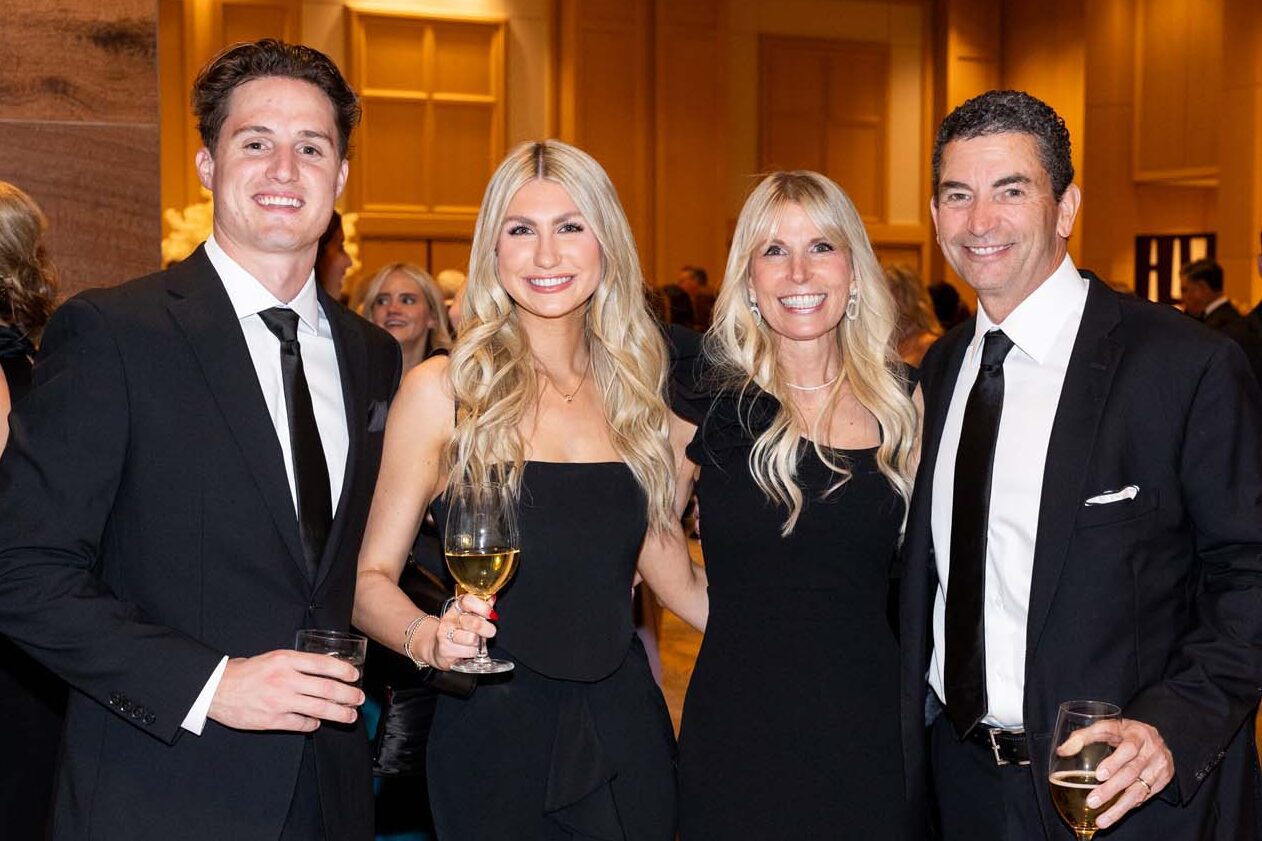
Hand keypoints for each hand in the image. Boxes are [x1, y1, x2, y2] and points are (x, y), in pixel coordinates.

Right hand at [207, 649, 363, 731]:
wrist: (216, 689)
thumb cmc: (246, 672)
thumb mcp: (272, 658)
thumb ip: (296, 663)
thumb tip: (324, 669)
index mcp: (285, 660)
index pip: (323, 664)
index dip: (343, 671)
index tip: (355, 675)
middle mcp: (285, 679)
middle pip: (326, 688)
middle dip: (348, 695)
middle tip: (359, 699)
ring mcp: (279, 701)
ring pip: (318, 709)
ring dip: (339, 713)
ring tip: (350, 716)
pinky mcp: (272, 720)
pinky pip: (301, 724)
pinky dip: (313, 724)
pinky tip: (318, 723)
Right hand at [430, 593, 497, 670]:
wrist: (437, 647)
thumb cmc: (457, 630)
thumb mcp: (468, 616)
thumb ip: (481, 608)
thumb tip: (492, 599)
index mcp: (456, 607)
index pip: (468, 601)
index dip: (482, 606)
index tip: (491, 614)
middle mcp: (449, 619)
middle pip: (475, 623)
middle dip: (487, 629)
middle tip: (490, 632)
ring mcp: (445, 635)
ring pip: (472, 639)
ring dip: (479, 643)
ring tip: (475, 642)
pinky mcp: (445, 650)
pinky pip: (469, 652)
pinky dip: (473, 653)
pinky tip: (468, 650)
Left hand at [1056, 717, 1173, 828]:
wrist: (1155, 738)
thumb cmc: (1124, 733)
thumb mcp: (1107, 727)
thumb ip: (1083, 736)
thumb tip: (1062, 751)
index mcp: (1138, 734)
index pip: (1128, 748)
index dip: (1115, 762)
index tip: (1099, 775)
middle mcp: (1151, 752)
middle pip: (1131, 773)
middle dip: (1110, 789)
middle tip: (1092, 802)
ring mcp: (1159, 768)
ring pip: (1138, 791)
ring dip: (1119, 808)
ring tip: (1102, 821)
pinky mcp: (1162, 782)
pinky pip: (1143, 797)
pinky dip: (1127, 806)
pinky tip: (1114, 814)